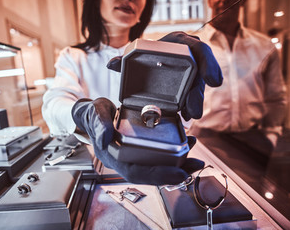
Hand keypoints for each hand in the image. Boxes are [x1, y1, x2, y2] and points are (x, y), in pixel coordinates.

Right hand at [71, 97, 203, 184]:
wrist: (94, 114)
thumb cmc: (94, 114)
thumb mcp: (94, 113)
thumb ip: (99, 123)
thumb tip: (104, 137)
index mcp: (112, 156)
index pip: (135, 172)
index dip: (157, 175)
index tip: (179, 173)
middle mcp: (123, 161)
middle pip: (150, 174)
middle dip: (175, 173)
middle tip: (196, 164)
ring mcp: (132, 156)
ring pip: (156, 167)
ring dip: (178, 164)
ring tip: (195, 158)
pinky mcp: (140, 150)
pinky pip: (158, 156)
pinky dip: (174, 153)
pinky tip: (186, 143)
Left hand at [107, 32, 222, 120]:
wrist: (154, 58)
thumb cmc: (150, 53)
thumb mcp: (139, 54)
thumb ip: (126, 60)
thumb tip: (111, 64)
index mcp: (182, 44)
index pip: (201, 50)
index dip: (209, 65)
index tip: (213, 82)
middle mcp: (191, 57)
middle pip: (200, 75)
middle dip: (198, 95)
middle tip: (194, 111)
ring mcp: (192, 72)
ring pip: (197, 88)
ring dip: (194, 103)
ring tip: (190, 116)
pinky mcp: (189, 85)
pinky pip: (192, 95)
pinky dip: (189, 106)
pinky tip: (186, 116)